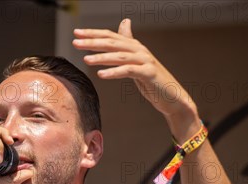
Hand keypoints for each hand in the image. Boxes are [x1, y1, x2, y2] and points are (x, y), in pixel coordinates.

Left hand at [72, 19, 199, 138]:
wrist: (172, 97)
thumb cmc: (152, 80)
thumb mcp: (137, 60)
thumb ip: (128, 44)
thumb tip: (125, 22)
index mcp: (134, 46)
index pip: (110, 36)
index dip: (93, 33)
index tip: (76, 33)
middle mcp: (139, 50)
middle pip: (113, 43)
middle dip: (92, 42)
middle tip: (75, 42)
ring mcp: (145, 61)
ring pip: (119, 56)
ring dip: (101, 57)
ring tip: (85, 60)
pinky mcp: (149, 73)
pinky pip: (128, 71)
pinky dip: (114, 72)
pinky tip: (101, 74)